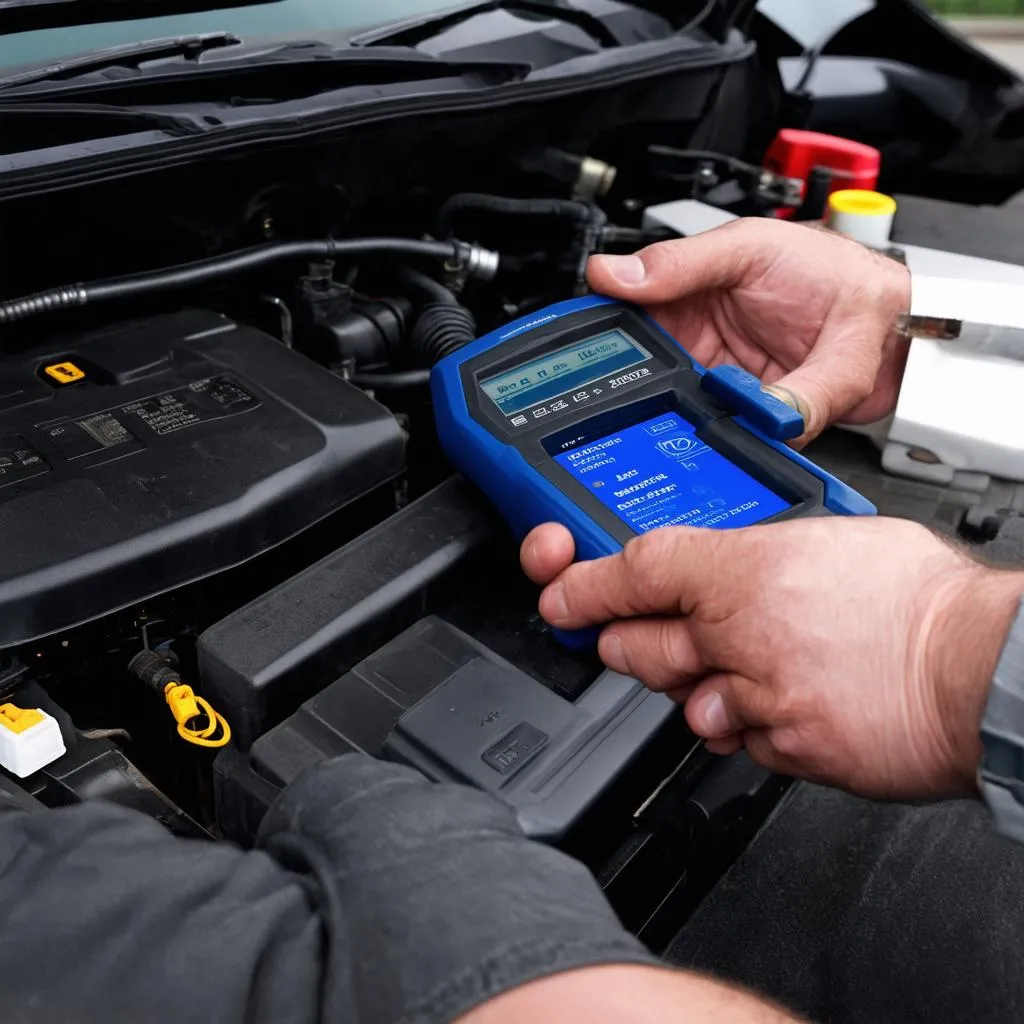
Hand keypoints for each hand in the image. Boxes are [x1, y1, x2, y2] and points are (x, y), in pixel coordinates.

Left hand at [522, 520, 1023, 799]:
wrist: (984, 673)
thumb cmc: (922, 601)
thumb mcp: (831, 537)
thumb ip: (760, 554)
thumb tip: (730, 562)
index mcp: (745, 572)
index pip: (634, 572)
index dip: (583, 585)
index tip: (558, 594)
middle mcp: (737, 636)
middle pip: (637, 644)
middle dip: (628, 640)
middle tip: (640, 631)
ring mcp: (754, 700)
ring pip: (680, 698)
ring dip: (694, 683)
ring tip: (745, 664)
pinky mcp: (780, 750)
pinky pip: (732, 740)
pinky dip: (741, 722)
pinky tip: (783, 700)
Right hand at [589, 218, 910, 442]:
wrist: (898, 331)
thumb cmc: (834, 274)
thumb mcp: (752, 249)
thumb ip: (688, 268)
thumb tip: (625, 280)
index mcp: (685, 287)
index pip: (621, 307)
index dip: (594, 328)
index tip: (579, 348)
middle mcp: (694, 336)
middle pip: (634, 365)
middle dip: (621, 383)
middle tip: (609, 396)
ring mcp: (716, 379)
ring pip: (665, 405)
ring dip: (660, 416)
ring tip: (656, 420)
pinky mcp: (741, 415)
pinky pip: (706, 432)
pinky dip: (697, 440)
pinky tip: (691, 440)